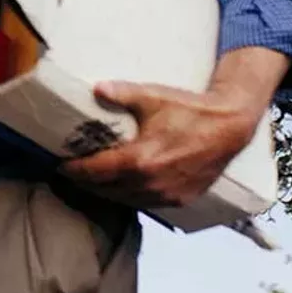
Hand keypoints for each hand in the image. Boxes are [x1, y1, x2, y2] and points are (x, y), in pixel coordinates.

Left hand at [61, 80, 266, 209]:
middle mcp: (151, 183)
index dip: (74, 170)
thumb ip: (121, 93)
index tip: (60, 166)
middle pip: (106, 190)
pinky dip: (130, 197)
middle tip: (71, 173)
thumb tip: (96, 88)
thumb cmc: (191, 110)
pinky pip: (146, 205)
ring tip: (92, 182)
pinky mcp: (181, 200)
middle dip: (86, 183)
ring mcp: (167, 195)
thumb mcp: (153, 96)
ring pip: (125, 201)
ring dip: (106, 193)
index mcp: (139, 160)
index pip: (95, 172)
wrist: (231, 127)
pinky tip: (122, 188)